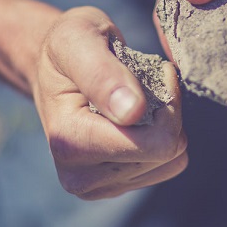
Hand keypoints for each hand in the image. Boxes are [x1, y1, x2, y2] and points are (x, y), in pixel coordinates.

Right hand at [32, 7, 186, 198]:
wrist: (55, 66)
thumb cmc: (68, 47)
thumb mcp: (78, 40)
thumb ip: (102, 75)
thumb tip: (132, 112)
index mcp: (68, 142)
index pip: (155, 144)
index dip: (169, 103)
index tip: (162, 71)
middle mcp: (79, 176)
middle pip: (167, 154)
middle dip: (167, 113)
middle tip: (148, 81)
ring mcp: (99, 186)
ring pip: (172, 161)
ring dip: (166, 124)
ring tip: (140, 97)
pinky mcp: (117, 186)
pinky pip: (169, 166)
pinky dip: (164, 137)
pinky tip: (141, 117)